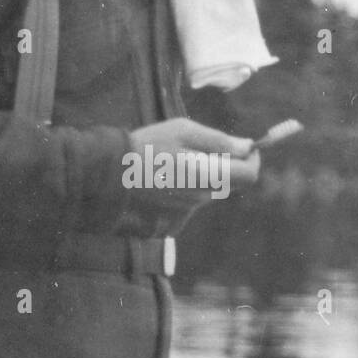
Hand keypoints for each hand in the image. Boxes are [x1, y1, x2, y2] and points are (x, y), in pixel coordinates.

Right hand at [124, 118, 259, 214]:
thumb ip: (218, 141)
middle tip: (191, 149)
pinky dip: (174, 194)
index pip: (249, 175)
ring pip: (200, 194)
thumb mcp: (183, 131)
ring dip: (193, 179)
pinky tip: (152, 183)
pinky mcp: (166, 226)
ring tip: (163, 164)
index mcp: (209, 177)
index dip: (252, 160)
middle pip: (223, 184)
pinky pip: (180, 207)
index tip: (245, 149)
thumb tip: (246, 147)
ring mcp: (184, 216)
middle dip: (216, 166)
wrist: (105, 178)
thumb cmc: (146, 147)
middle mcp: (201, 201)